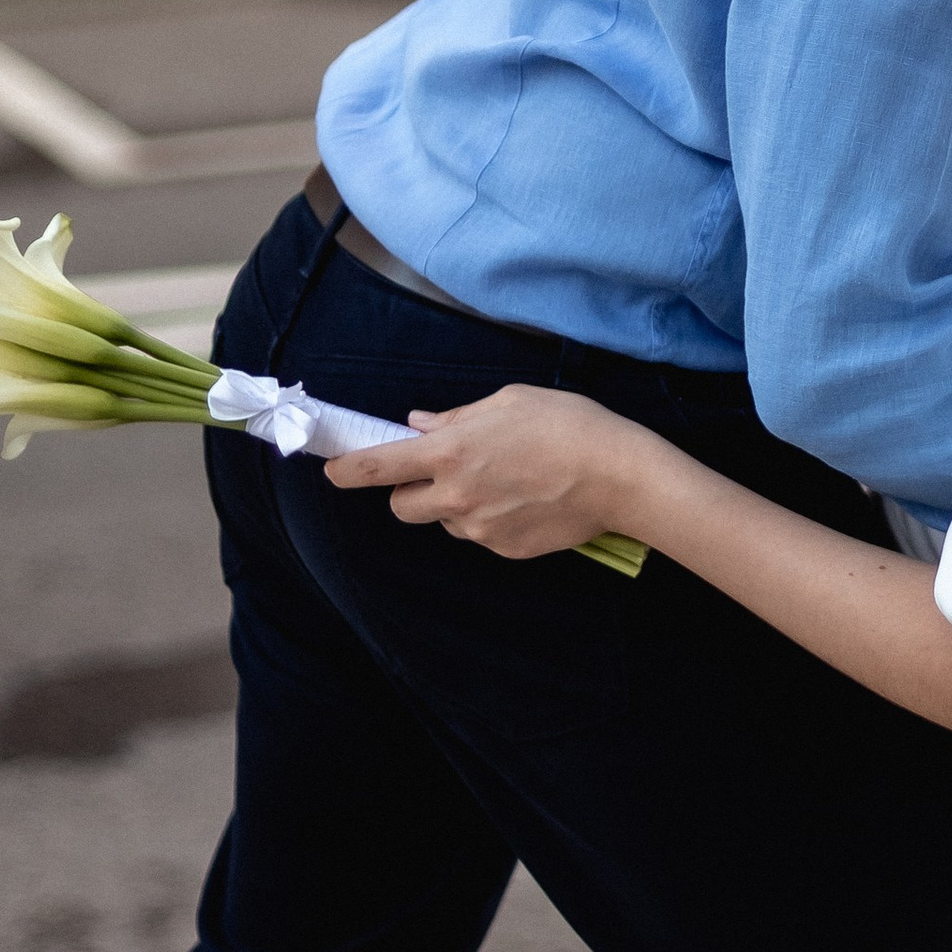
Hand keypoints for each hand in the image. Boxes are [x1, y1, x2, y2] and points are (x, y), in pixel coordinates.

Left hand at [324, 384, 649, 560]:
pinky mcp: (505, 550)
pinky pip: (481, 535)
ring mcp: (480, 528)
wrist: (619, 475)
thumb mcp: (510, 401)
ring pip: (445, 522)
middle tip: (441, 473)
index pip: (378, 467)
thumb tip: (421, 425)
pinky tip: (525, 501)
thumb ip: (458, 417)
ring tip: (502, 483)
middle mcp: (456, 496)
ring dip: (455, 506)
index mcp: (450, 453)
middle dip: (410, 491)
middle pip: (401, 507)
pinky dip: (492, 520)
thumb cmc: (568, 425)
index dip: (347, 470)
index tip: (332, 470)